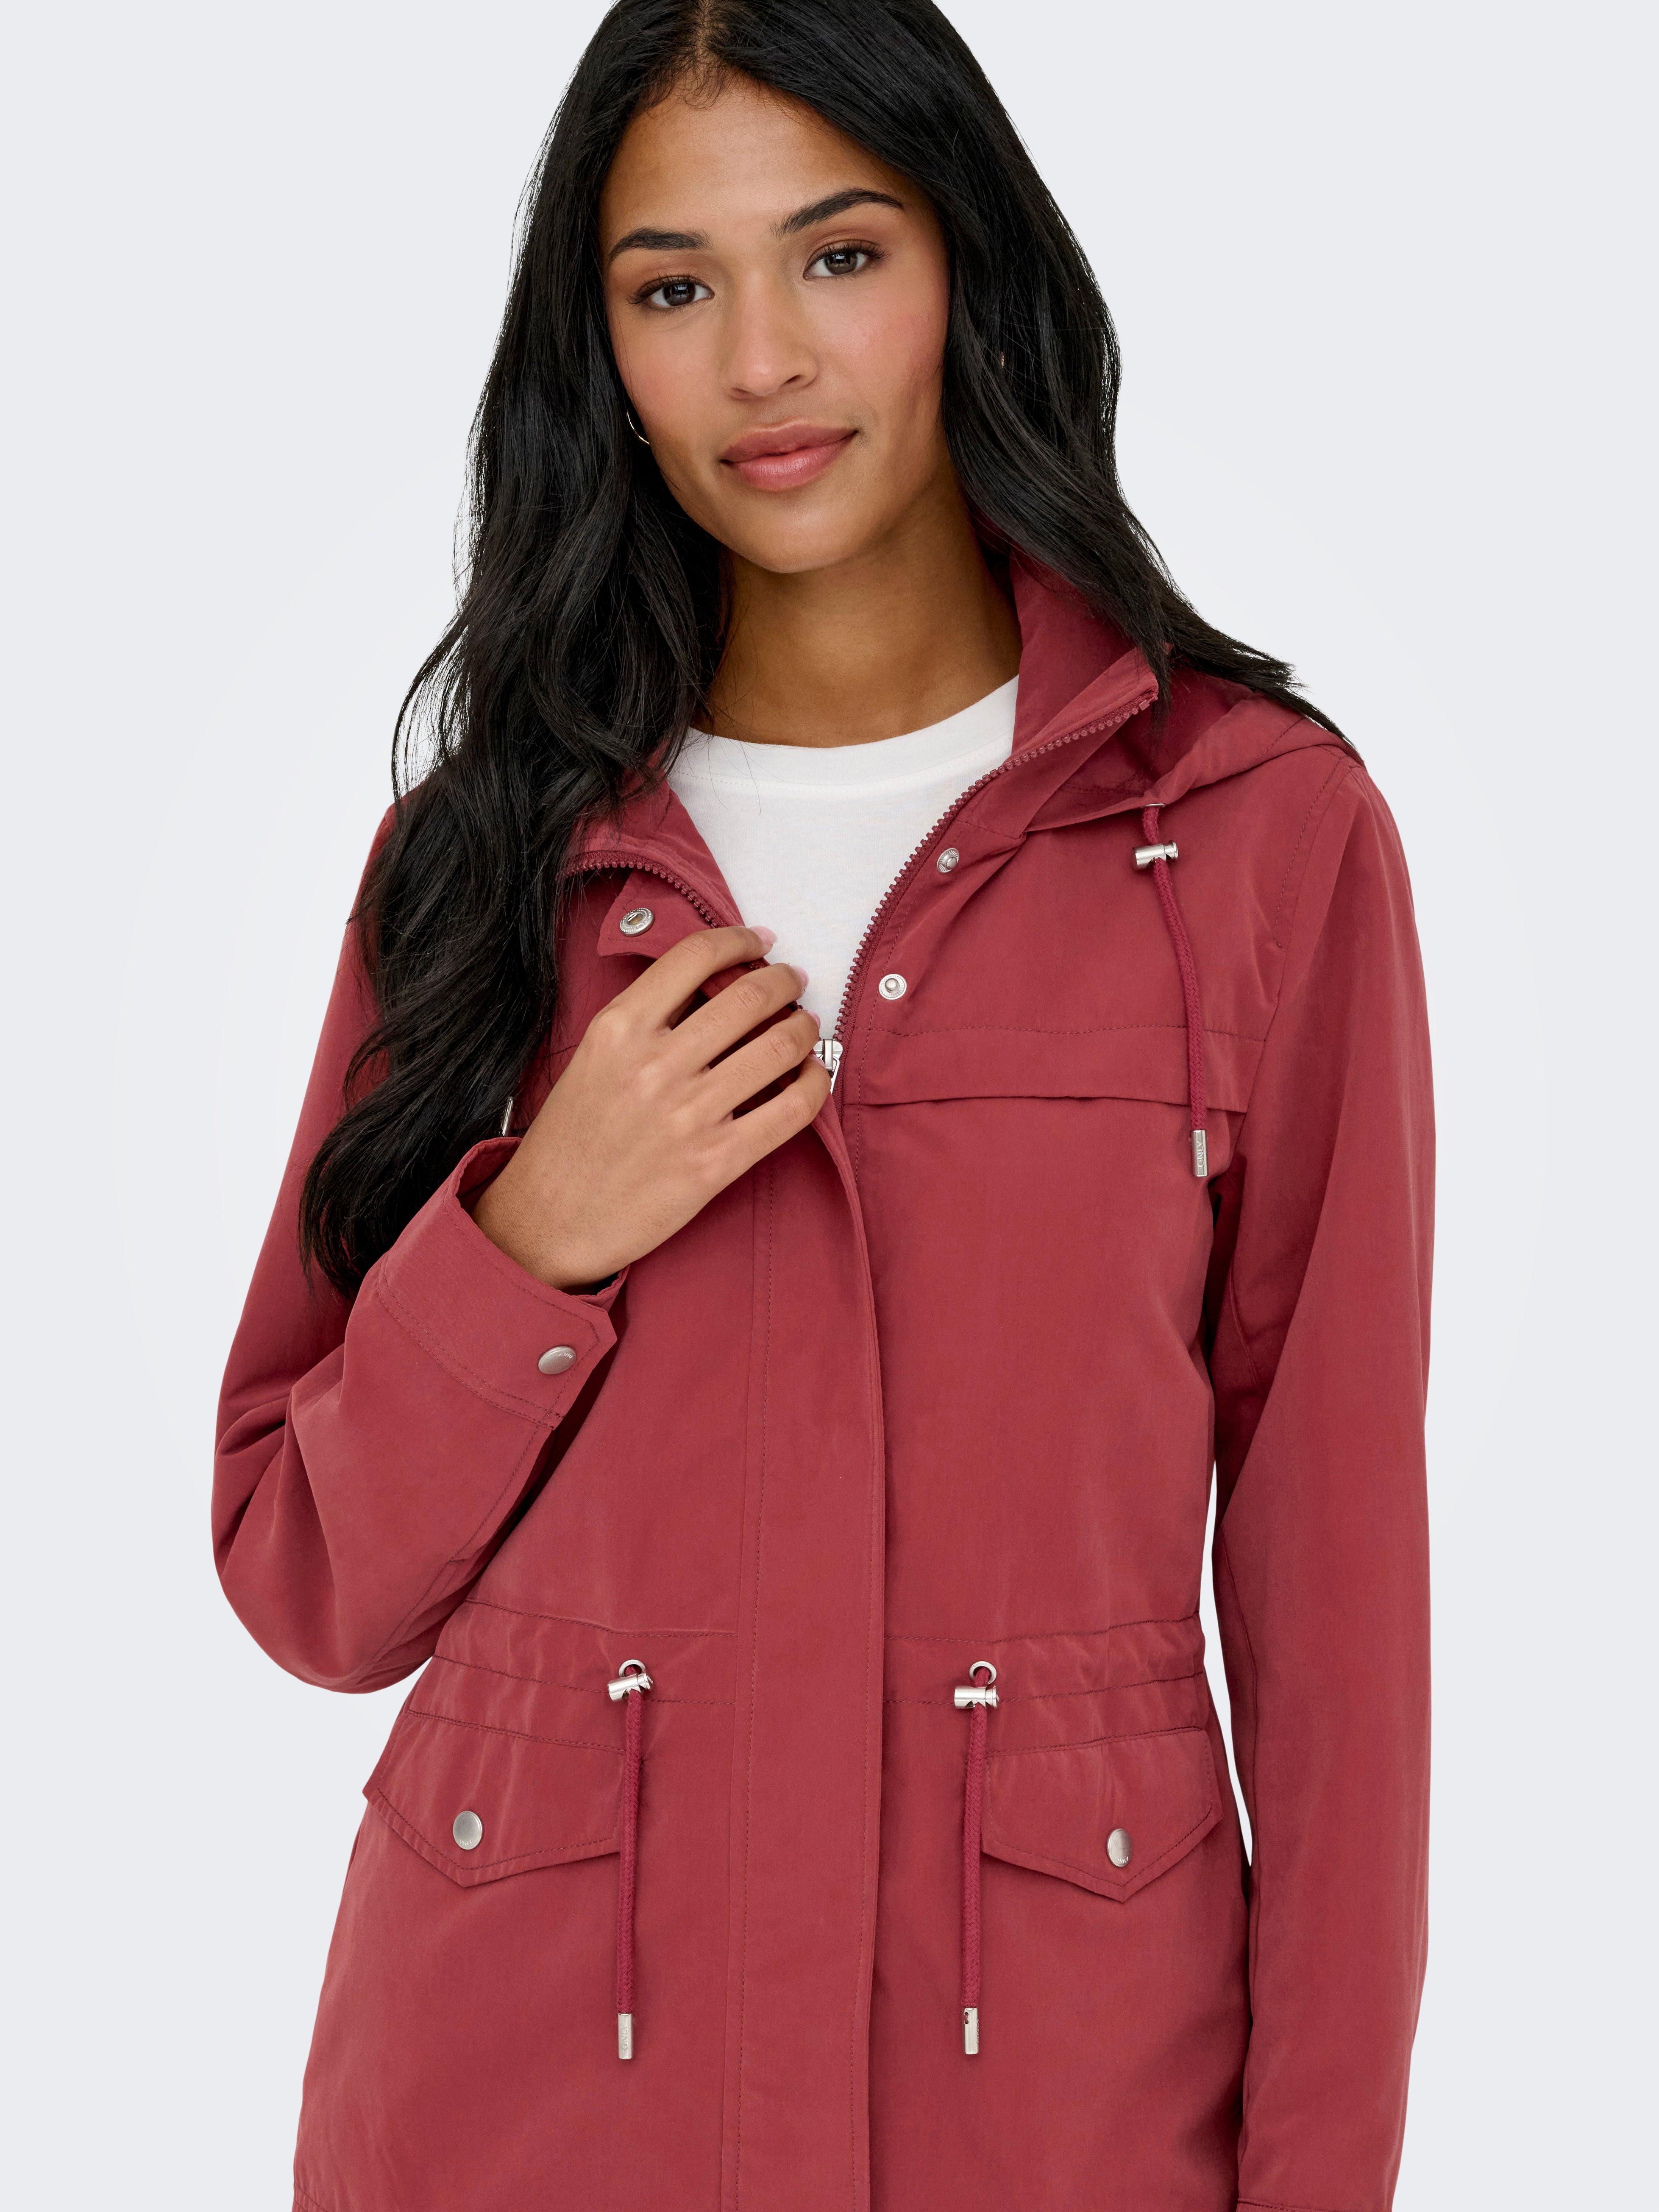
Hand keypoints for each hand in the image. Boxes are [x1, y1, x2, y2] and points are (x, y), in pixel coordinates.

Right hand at [472, 925, 829, 1288]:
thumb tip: (713, 987)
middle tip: (792, 984)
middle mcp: (655, 1065)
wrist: (550, 1221)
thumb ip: (645, 1021)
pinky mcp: (715, 1162)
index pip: (695, 956)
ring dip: (804, 1029)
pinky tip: (812, 1076)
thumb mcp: (592, 1058)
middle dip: (784, 982)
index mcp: (618, 1029)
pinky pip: (791, 1109)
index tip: (760, 943)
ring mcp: (688, 1114)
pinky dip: (814, 1083)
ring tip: (804, 1028)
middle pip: (749, 995)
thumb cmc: (571, 1139)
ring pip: (779, 1046)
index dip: (740, 940)